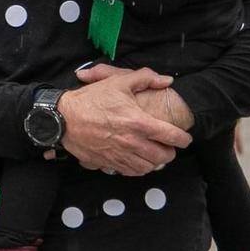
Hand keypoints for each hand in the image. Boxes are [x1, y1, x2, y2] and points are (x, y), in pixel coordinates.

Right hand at [57, 67, 191, 174]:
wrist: (64, 118)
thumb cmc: (91, 99)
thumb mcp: (118, 82)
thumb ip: (145, 78)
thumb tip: (166, 80)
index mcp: (138, 122)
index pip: (170, 135)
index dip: (183, 139)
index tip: (186, 138)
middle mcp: (132, 142)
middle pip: (162, 156)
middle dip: (171, 152)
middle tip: (170, 146)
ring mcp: (120, 155)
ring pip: (148, 167)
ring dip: (156, 162)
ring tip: (157, 155)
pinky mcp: (109, 163)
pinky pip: (131, 172)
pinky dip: (140, 169)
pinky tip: (140, 161)